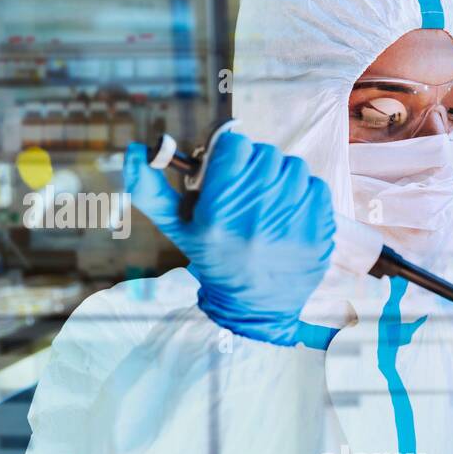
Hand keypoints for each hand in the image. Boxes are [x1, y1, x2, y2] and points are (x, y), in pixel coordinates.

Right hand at [124, 131, 335, 345]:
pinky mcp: (320, 230)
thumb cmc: (214, 260)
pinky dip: (301, 194)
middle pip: (265, 154)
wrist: (256, 307)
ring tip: (267, 202)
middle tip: (246, 187)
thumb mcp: (178, 228)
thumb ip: (151, 189)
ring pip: (292, 167)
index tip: (227, 167)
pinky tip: (287, 214)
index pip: (235, 146)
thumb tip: (132, 151)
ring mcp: (293, 224)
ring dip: (279, 178)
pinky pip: (315, 187)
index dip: (230, 152)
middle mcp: (257, 218)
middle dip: (253, 165)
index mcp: (219, 215)